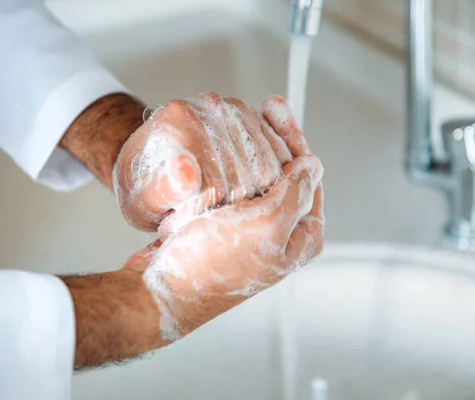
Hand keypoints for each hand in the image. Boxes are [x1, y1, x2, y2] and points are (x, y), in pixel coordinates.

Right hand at [124, 95, 323, 340]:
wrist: (161, 288)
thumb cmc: (211, 265)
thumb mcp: (266, 224)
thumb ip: (296, 192)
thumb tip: (312, 165)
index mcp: (301, 235)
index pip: (308, 174)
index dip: (293, 138)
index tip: (275, 109)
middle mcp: (282, 233)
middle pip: (286, 172)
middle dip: (272, 139)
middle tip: (259, 109)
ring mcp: (253, 229)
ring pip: (258, 177)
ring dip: (249, 150)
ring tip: (237, 124)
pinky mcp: (227, 226)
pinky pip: (233, 187)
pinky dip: (227, 167)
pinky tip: (216, 151)